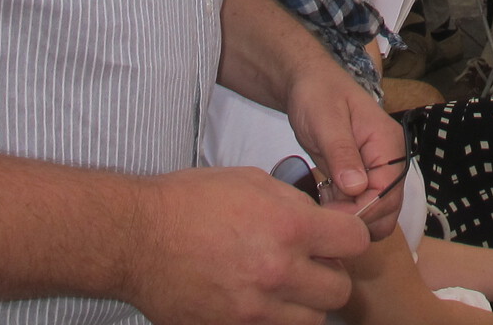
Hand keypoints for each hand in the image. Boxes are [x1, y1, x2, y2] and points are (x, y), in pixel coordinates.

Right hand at [123, 165, 367, 324]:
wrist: (137, 238)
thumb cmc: (190, 202)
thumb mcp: (252, 181)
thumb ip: (296, 204)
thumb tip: (325, 218)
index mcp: (288, 227)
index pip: (355, 240)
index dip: (349, 234)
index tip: (338, 234)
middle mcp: (278, 272)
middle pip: (339, 289)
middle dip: (331, 273)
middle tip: (312, 262)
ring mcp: (255, 310)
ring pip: (312, 320)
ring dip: (306, 303)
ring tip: (285, 284)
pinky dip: (275, 319)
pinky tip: (259, 299)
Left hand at [284, 63, 408, 238]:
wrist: (307, 83)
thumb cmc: (317, 94)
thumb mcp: (326, 121)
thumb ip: (341, 153)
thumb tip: (356, 189)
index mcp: (388, 144)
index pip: (387, 193)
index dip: (360, 211)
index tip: (327, 216)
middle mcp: (389, 161)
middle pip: (388, 209)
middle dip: (358, 220)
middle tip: (322, 215)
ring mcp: (377, 170)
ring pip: (377, 213)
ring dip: (351, 219)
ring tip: (322, 206)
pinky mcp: (362, 176)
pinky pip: (362, 206)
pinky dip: (345, 212)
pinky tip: (323, 200)